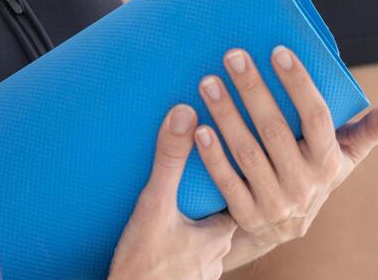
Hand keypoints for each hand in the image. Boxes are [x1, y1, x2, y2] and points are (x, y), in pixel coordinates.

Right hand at [108, 104, 237, 279]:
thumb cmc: (144, 268)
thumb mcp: (154, 207)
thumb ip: (169, 162)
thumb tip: (184, 113)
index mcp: (218, 235)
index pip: (233, 195)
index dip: (224, 175)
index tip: (212, 155)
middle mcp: (216, 257)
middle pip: (216, 217)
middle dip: (203, 200)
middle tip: (187, 179)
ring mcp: (199, 273)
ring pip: (202, 240)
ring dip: (192, 224)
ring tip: (176, 205)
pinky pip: (186, 257)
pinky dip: (180, 245)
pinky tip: (164, 237)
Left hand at [195, 46, 377, 268]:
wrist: (285, 226)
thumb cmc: (315, 170)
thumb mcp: (345, 153)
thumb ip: (373, 128)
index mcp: (329, 161)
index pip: (316, 116)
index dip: (298, 83)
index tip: (277, 50)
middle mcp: (304, 183)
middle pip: (275, 130)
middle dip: (253, 90)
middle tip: (232, 55)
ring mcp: (275, 202)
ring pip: (248, 154)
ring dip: (227, 116)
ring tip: (208, 81)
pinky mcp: (248, 216)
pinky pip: (227, 183)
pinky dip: (213, 156)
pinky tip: (198, 127)